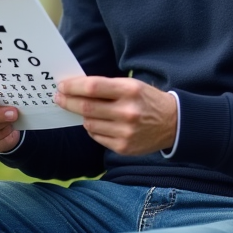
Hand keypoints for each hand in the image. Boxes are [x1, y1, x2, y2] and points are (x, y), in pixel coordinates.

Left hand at [54, 77, 176, 155]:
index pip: (92, 87)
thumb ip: (107, 86)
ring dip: (82, 116)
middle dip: (68, 101)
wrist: (173, 123)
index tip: (61, 86)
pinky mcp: (123, 147)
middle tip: (59, 98)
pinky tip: (98, 123)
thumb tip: (76, 87)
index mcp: (130, 91)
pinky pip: (97, 137)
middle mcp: (127, 112)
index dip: (73, 86)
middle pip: (86, 107)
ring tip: (82, 110)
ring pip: (89, 124)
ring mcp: (125, 132)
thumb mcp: (132, 85)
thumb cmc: (147, 100)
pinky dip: (93, 128)